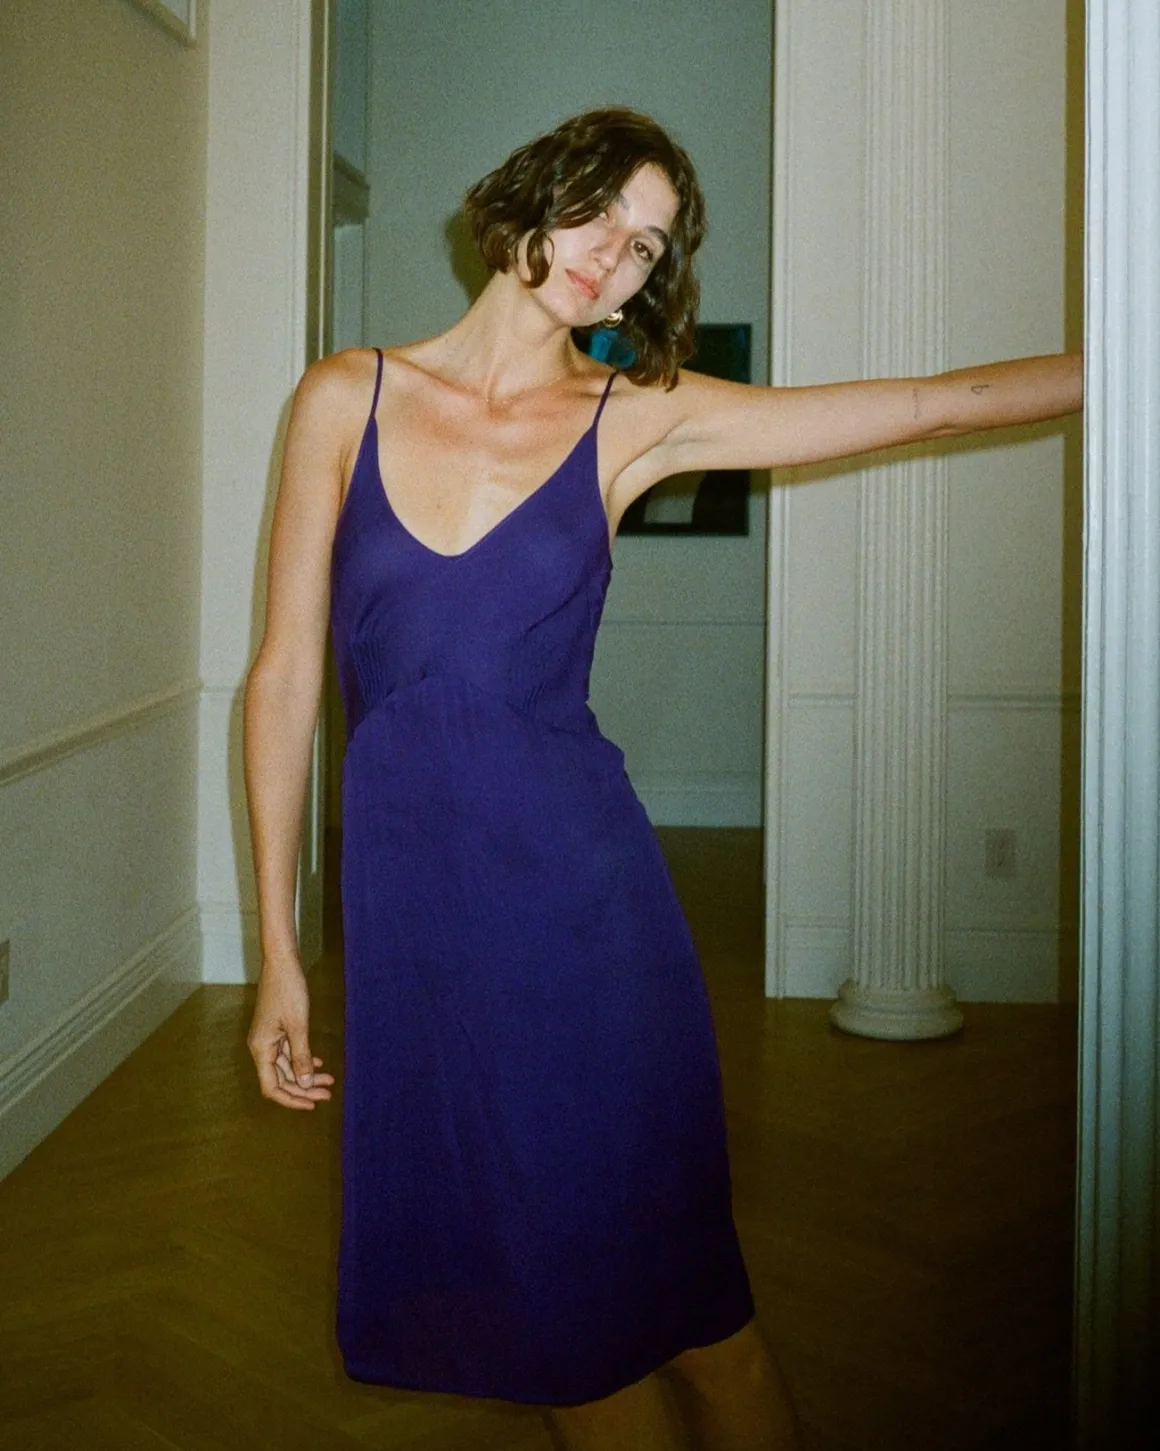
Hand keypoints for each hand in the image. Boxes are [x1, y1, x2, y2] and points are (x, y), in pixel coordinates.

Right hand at [247, 959, 334, 1110]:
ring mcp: (269, 1039)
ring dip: (306, 1076)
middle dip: (304, 1089)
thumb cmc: (288, 991)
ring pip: (287, 1067)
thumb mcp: (298, 1026)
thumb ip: (301, 1056)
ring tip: (329, 1080)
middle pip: (281, 1080)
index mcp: (261, 1049)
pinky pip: (289, 1053)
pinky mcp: (277, 1031)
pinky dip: (303, 1060)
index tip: (312, 1103)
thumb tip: (304, 1085)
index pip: (272, 1087)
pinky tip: (319, 1064)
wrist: (282, 963)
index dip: (291, 1099)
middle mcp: (262, 1048)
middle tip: (328, 1092)